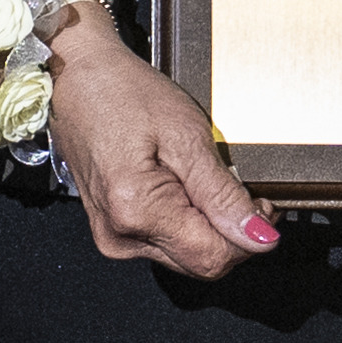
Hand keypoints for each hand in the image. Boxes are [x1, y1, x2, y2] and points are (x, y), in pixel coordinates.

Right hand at [50, 28, 277, 282]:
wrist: (78, 79)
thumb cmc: (124, 94)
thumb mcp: (187, 136)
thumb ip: (223, 195)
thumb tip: (259, 237)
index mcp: (136, 212)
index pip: (214, 256)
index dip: (250, 237)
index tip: (263, 205)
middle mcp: (120, 236)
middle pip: (201, 262)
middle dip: (231, 232)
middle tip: (239, 187)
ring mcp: (114, 238)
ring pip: (187, 256)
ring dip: (210, 227)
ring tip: (205, 180)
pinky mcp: (114, 231)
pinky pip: (167, 243)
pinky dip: (188, 223)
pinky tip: (185, 188)